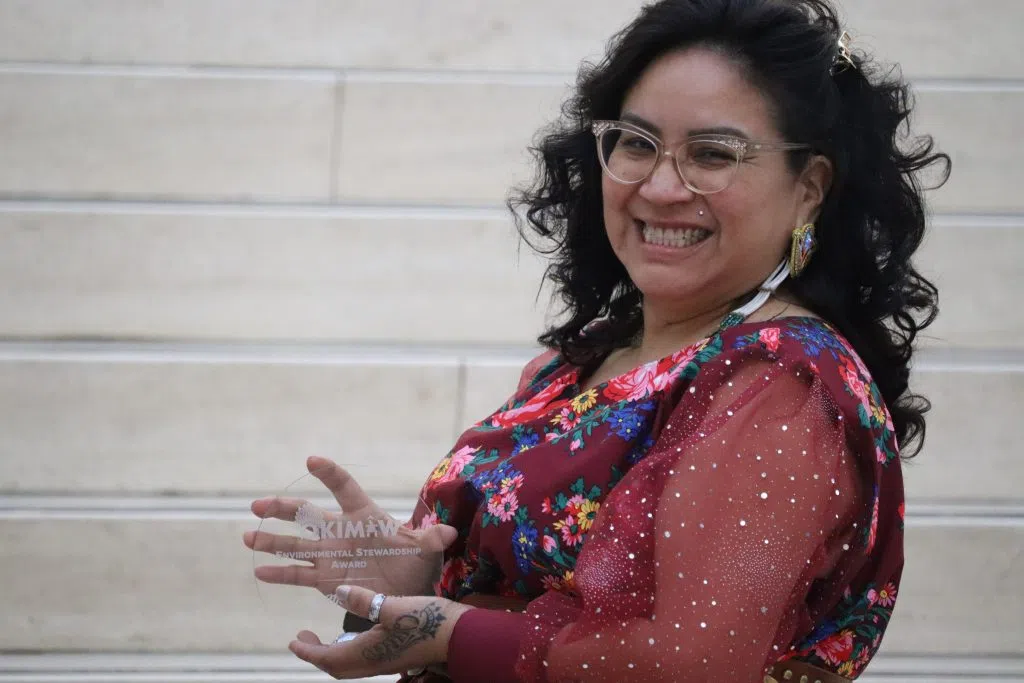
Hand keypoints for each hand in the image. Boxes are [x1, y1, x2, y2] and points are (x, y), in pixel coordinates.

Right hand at [243, 456, 457, 597]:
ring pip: (295, 544)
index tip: (312, 460)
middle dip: (284, 509)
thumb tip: (450, 532)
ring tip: (247, 537)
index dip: (330, 473)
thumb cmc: (415, 563)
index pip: (345, 488)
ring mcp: (329, 554)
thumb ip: (433, 539)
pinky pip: (297, 574)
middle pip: (308, 515)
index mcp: (364, 515)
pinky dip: (279, 573)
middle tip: (259, 504)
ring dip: (271, 540)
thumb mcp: (426, 550)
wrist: (404, 591)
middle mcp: (341, 531)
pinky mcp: (324, 578)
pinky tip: (259, 571)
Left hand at [289, 584, 472, 678]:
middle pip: (336, 667)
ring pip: (350, 666)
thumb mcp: (393, 604)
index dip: (308, 651)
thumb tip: (338, 592)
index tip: (294, 641)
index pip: (327, 658)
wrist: (459, 636)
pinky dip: (350, 651)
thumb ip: (364, 600)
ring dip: (333, 654)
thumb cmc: (426, 620)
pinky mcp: (396, 658)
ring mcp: (385, 663)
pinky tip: (358, 635)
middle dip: (317, 655)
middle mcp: (372, 663)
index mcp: (366, 652)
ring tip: (327, 637)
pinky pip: (364, 661)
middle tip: (305, 639)